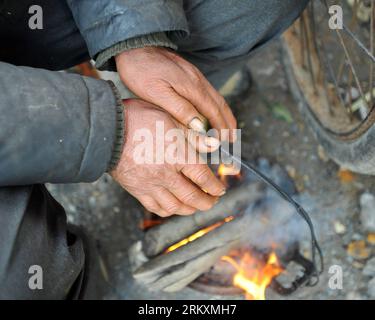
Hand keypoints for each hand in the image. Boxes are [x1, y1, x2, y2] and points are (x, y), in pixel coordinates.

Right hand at [110, 99, 225, 216]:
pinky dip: (168, 211)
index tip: (220, 189)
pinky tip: (173, 208)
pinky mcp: (137, 190)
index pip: (203, 178)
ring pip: (176, 206)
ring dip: (190, 209)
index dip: (215, 187)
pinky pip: (156, 207)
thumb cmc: (139, 119)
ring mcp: (151, 185)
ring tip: (196, 207)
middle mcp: (167, 174)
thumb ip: (193, 134)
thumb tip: (213, 144)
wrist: (108, 130)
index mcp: (179, 156)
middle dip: (207, 202)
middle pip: (193, 196)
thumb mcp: (170, 118)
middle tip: (213, 201)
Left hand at [115, 47, 236, 140]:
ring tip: (229, 127)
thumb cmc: (142, 72)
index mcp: (192, 88)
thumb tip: (200, 126)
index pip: (213, 112)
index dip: (221, 128)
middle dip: (228, 122)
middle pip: (219, 104)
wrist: (135, 46)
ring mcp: (194, 75)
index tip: (226, 142)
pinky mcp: (189, 73)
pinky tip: (212, 110)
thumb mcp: (157, 93)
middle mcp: (198, 81)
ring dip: (224, 114)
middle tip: (233, 139)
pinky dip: (215, 104)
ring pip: (216, 97)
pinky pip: (208, 92)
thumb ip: (180, 109)